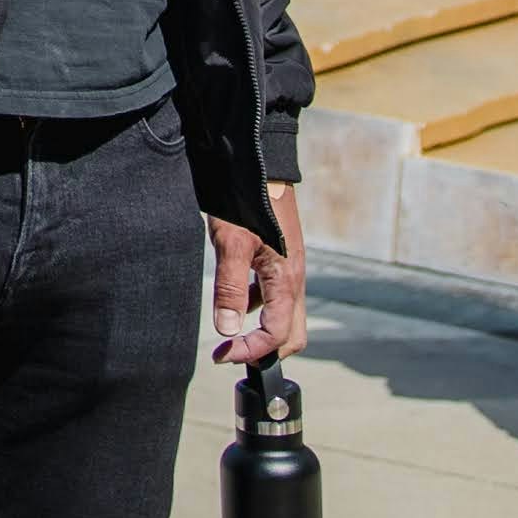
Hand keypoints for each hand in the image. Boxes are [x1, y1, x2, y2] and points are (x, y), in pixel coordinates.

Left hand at [212, 184, 308, 364]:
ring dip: (263, 331)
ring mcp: (290, 268)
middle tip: (231, 354)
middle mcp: (294, 277)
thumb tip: (228, 330)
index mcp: (287, 279)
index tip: (223, 356)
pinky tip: (237, 302)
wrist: (259, 161)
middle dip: (265, 351)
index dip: (252, 352)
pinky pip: (275, 295)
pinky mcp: (281, 258)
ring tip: (231, 335)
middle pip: (292, 333)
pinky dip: (259, 308)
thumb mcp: (231, 243)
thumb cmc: (246, 199)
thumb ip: (230, 288)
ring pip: (285, 315)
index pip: (278, 335)